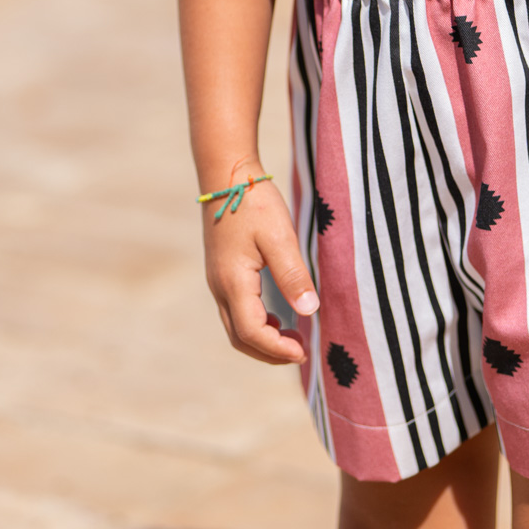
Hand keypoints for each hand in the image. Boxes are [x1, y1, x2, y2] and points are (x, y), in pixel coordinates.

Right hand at [201, 163, 318, 365]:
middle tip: (302, 352)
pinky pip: (236, 311)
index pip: (252, 333)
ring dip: (263, 340)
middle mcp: (220, 287)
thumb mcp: (278, 236)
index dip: (277, 349)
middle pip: (240, 337)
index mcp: (234, 282)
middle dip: (270, 352)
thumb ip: (293, 274)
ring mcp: (218, 281)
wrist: (226, 175)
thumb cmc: (254, 202)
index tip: (304, 352)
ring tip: (294, 338)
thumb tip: (309, 311)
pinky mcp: (222, 273)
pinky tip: (278, 317)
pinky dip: (256, 324)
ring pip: (236, 326)